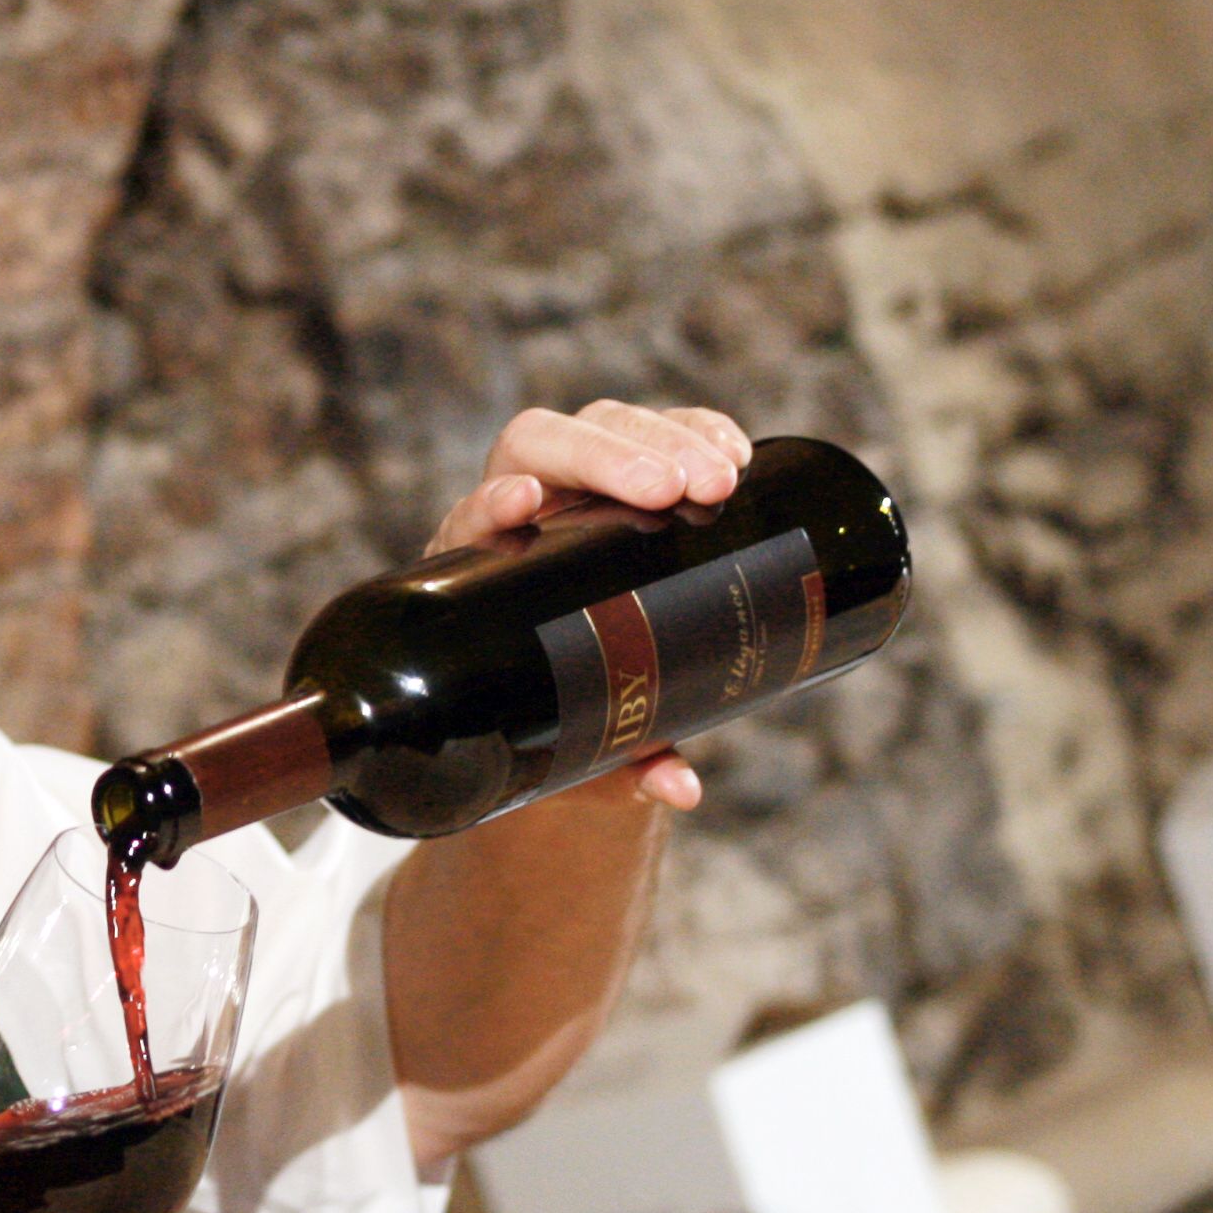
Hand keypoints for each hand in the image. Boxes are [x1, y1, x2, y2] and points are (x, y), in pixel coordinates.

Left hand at [426, 400, 750, 813]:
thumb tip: (681, 787)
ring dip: (666, 437)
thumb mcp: (579, 747)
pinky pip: (659, 431)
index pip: (475, 512)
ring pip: (606, 424)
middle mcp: (520, 507)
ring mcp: (575, 482)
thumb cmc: (553, 719)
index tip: (524, 504)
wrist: (566, 689)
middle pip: (548, 444)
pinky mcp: (631, 471)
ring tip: (722, 477)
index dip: (493, 499)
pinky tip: (737, 452)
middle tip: (677, 490)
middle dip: (612, 454)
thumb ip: (623, 768)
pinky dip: (696, 430)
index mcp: (478, 569)